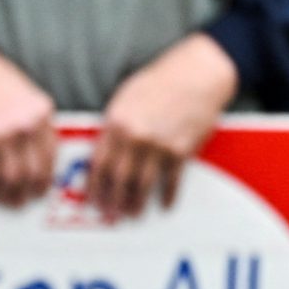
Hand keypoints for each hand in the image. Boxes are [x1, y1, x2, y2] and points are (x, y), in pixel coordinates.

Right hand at [0, 43, 57, 206]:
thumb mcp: (27, 95)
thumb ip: (36, 124)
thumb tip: (40, 157)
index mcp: (41, 113)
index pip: (50, 157)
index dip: (46, 178)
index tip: (42, 188)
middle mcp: (24, 126)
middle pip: (32, 173)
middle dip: (29, 191)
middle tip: (25, 200)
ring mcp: (1, 135)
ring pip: (10, 179)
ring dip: (9, 194)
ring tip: (9, 200)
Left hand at [91, 33, 238, 219]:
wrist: (196, 73)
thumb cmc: (160, 81)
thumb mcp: (125, 98)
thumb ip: (113, 126)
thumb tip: (102, 153)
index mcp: (116, 122)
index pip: (98, 163)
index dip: (94, 186)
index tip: (92, 199)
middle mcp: (135, 137)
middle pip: (119, 180)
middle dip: (113, 201)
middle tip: (110, 214)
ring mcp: (159, 146)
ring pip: (143, 185)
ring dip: (136, 204)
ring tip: (133, 213)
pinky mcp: (182, 151)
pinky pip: (172, 182)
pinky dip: (167, 197)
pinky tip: (164, 205)